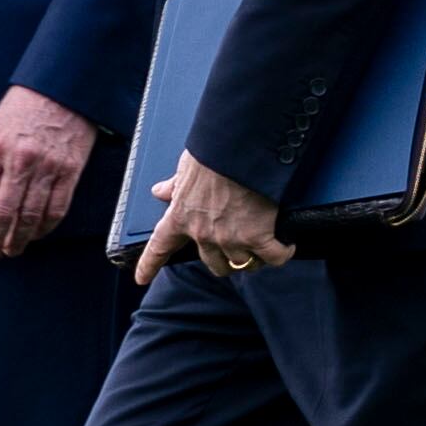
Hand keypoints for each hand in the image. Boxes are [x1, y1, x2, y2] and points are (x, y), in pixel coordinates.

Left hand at [0, 86, 97, 261]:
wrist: (61, 87)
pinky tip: (35, 235)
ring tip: (10, 250)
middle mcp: (19, 161)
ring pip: (29, 217)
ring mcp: (47, 167)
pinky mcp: (70, 171)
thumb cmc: (21, 109)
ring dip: (17, 240)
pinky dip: (43, 228)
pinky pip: (56, 209)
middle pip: (1, 215)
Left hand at [135, 151, 295, 286]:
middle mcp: (203, 233)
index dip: (150, 264)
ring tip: (264, 243)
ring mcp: (230, 238)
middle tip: (238, 246)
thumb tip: (160, 191)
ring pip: (243, 263)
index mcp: (181, 215)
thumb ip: (175, 185)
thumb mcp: (186, 167)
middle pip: (213, 264)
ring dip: (254, 256)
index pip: (160, 245)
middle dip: (226, 258)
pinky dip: (280, 252)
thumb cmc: (213, 152)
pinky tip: (285, 244)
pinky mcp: (258, 236)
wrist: (240, 147)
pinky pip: (272, 257)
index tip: (141, 278)